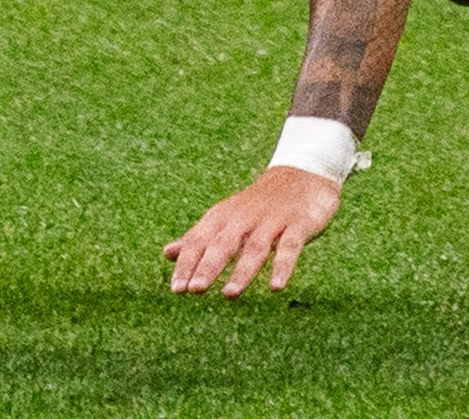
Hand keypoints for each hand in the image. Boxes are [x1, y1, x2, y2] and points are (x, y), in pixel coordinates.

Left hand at [164, 165, 342, 297]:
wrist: (302, 174)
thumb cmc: (257, 204)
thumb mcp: (226, 217)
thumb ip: (199, 237)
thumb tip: (167, 253)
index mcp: (223, 216)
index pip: (199, 240)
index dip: (187, 264)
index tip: (176, 289)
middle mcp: (244, 217)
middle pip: (223, 243)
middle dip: (208, 266)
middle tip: (195, 290)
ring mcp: (272, 221)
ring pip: (255, 247)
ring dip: (242, 271)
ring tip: (229, 294)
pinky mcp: (298, 224)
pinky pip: (290, 247)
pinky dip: (283, 266)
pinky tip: (276, 287)